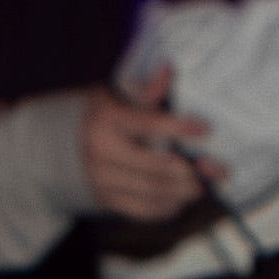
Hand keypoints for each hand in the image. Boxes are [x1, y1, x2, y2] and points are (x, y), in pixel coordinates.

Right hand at [74, 64, 217, 223]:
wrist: (67, 144)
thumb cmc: (106, 114)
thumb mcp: (119, 94)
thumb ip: (146, 89)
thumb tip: (168, 69)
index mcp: (106, 120)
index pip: (148, 125)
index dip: (178, 127)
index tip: (205, 129)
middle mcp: (100, 151)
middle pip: (152, 166)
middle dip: (186, 171)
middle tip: (212, 171)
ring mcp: (101, 178)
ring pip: (149, 190)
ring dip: (180, 192)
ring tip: (200, 189)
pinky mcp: (106, 199)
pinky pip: (139, 209)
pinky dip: (164, 208)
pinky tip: (179, 202)